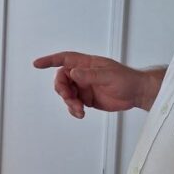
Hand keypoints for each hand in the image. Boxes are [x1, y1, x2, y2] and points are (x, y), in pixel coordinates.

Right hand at [33, 51, 160, 117]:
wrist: (137, 94)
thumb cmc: (126, 79)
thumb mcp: (109, 76)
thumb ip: (90, 75)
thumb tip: (73, 73)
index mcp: (87, 64)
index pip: (64, 59)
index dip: (50, 60)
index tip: (37, 64)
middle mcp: (83, 74)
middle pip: (61, 78)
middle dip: (61, 89)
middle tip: (69, 98)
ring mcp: (84, 87)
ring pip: (66, 93)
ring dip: (68, 102)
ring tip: (79, 110)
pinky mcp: (87, 99)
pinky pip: (73, 104)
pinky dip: (73, 110)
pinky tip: (80, 114)